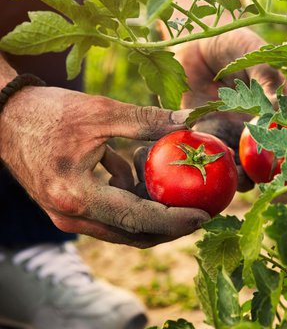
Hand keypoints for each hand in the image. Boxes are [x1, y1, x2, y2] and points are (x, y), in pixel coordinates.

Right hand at [0, 86, 209, 247]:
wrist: (4, 116)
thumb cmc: (49, 112)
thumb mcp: (102, 111)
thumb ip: (148, 121)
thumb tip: (190, 121)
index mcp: (79, 196)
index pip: (139, 220)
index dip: (176, 220)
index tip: (205, 215)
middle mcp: (71, 215)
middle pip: (133, 234)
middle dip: (170, 226)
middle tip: (202, 212)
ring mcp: (67, 215)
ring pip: (122, 228)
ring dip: (152, 214)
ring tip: (179, 194)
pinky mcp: (67, 207)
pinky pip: (109, 215)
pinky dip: (130, 201)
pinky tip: (139, 174)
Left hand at [134, 28, 286, 192]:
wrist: (194, 42)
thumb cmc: (231, 43)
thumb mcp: (253, 54)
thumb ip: (267, 78)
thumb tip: (281, 108)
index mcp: (278, 111)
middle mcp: (259, 129)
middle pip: (274, 165)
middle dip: (279, 184)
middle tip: (279, 193)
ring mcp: (233, 136)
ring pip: (244, 169)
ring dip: (247, 181)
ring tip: (245, 182)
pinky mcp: (207, 137)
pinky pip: (214, 160)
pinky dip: (217, 170)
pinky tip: (217, 171)